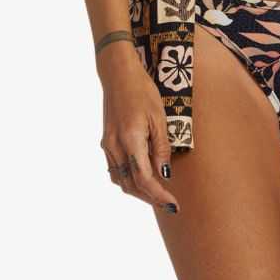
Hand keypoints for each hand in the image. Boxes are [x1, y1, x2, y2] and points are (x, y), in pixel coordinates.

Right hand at [98, 45, 180, 213]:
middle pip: (131, 185)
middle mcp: (115, 147)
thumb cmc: (143, 91)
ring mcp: (108, 146)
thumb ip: (161, 148)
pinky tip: (141, 178)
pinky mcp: (106, 143)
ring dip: (138, 191)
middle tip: (169, 203)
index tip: (173, 203)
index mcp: (130, 140)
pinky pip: (116, 170)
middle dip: (150, 197)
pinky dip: (128, 179)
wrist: (119, 76)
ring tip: (157, 193)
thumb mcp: (159, 118)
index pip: (144, 179)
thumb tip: (164, 175)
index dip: (159, 195)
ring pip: (121, 180)